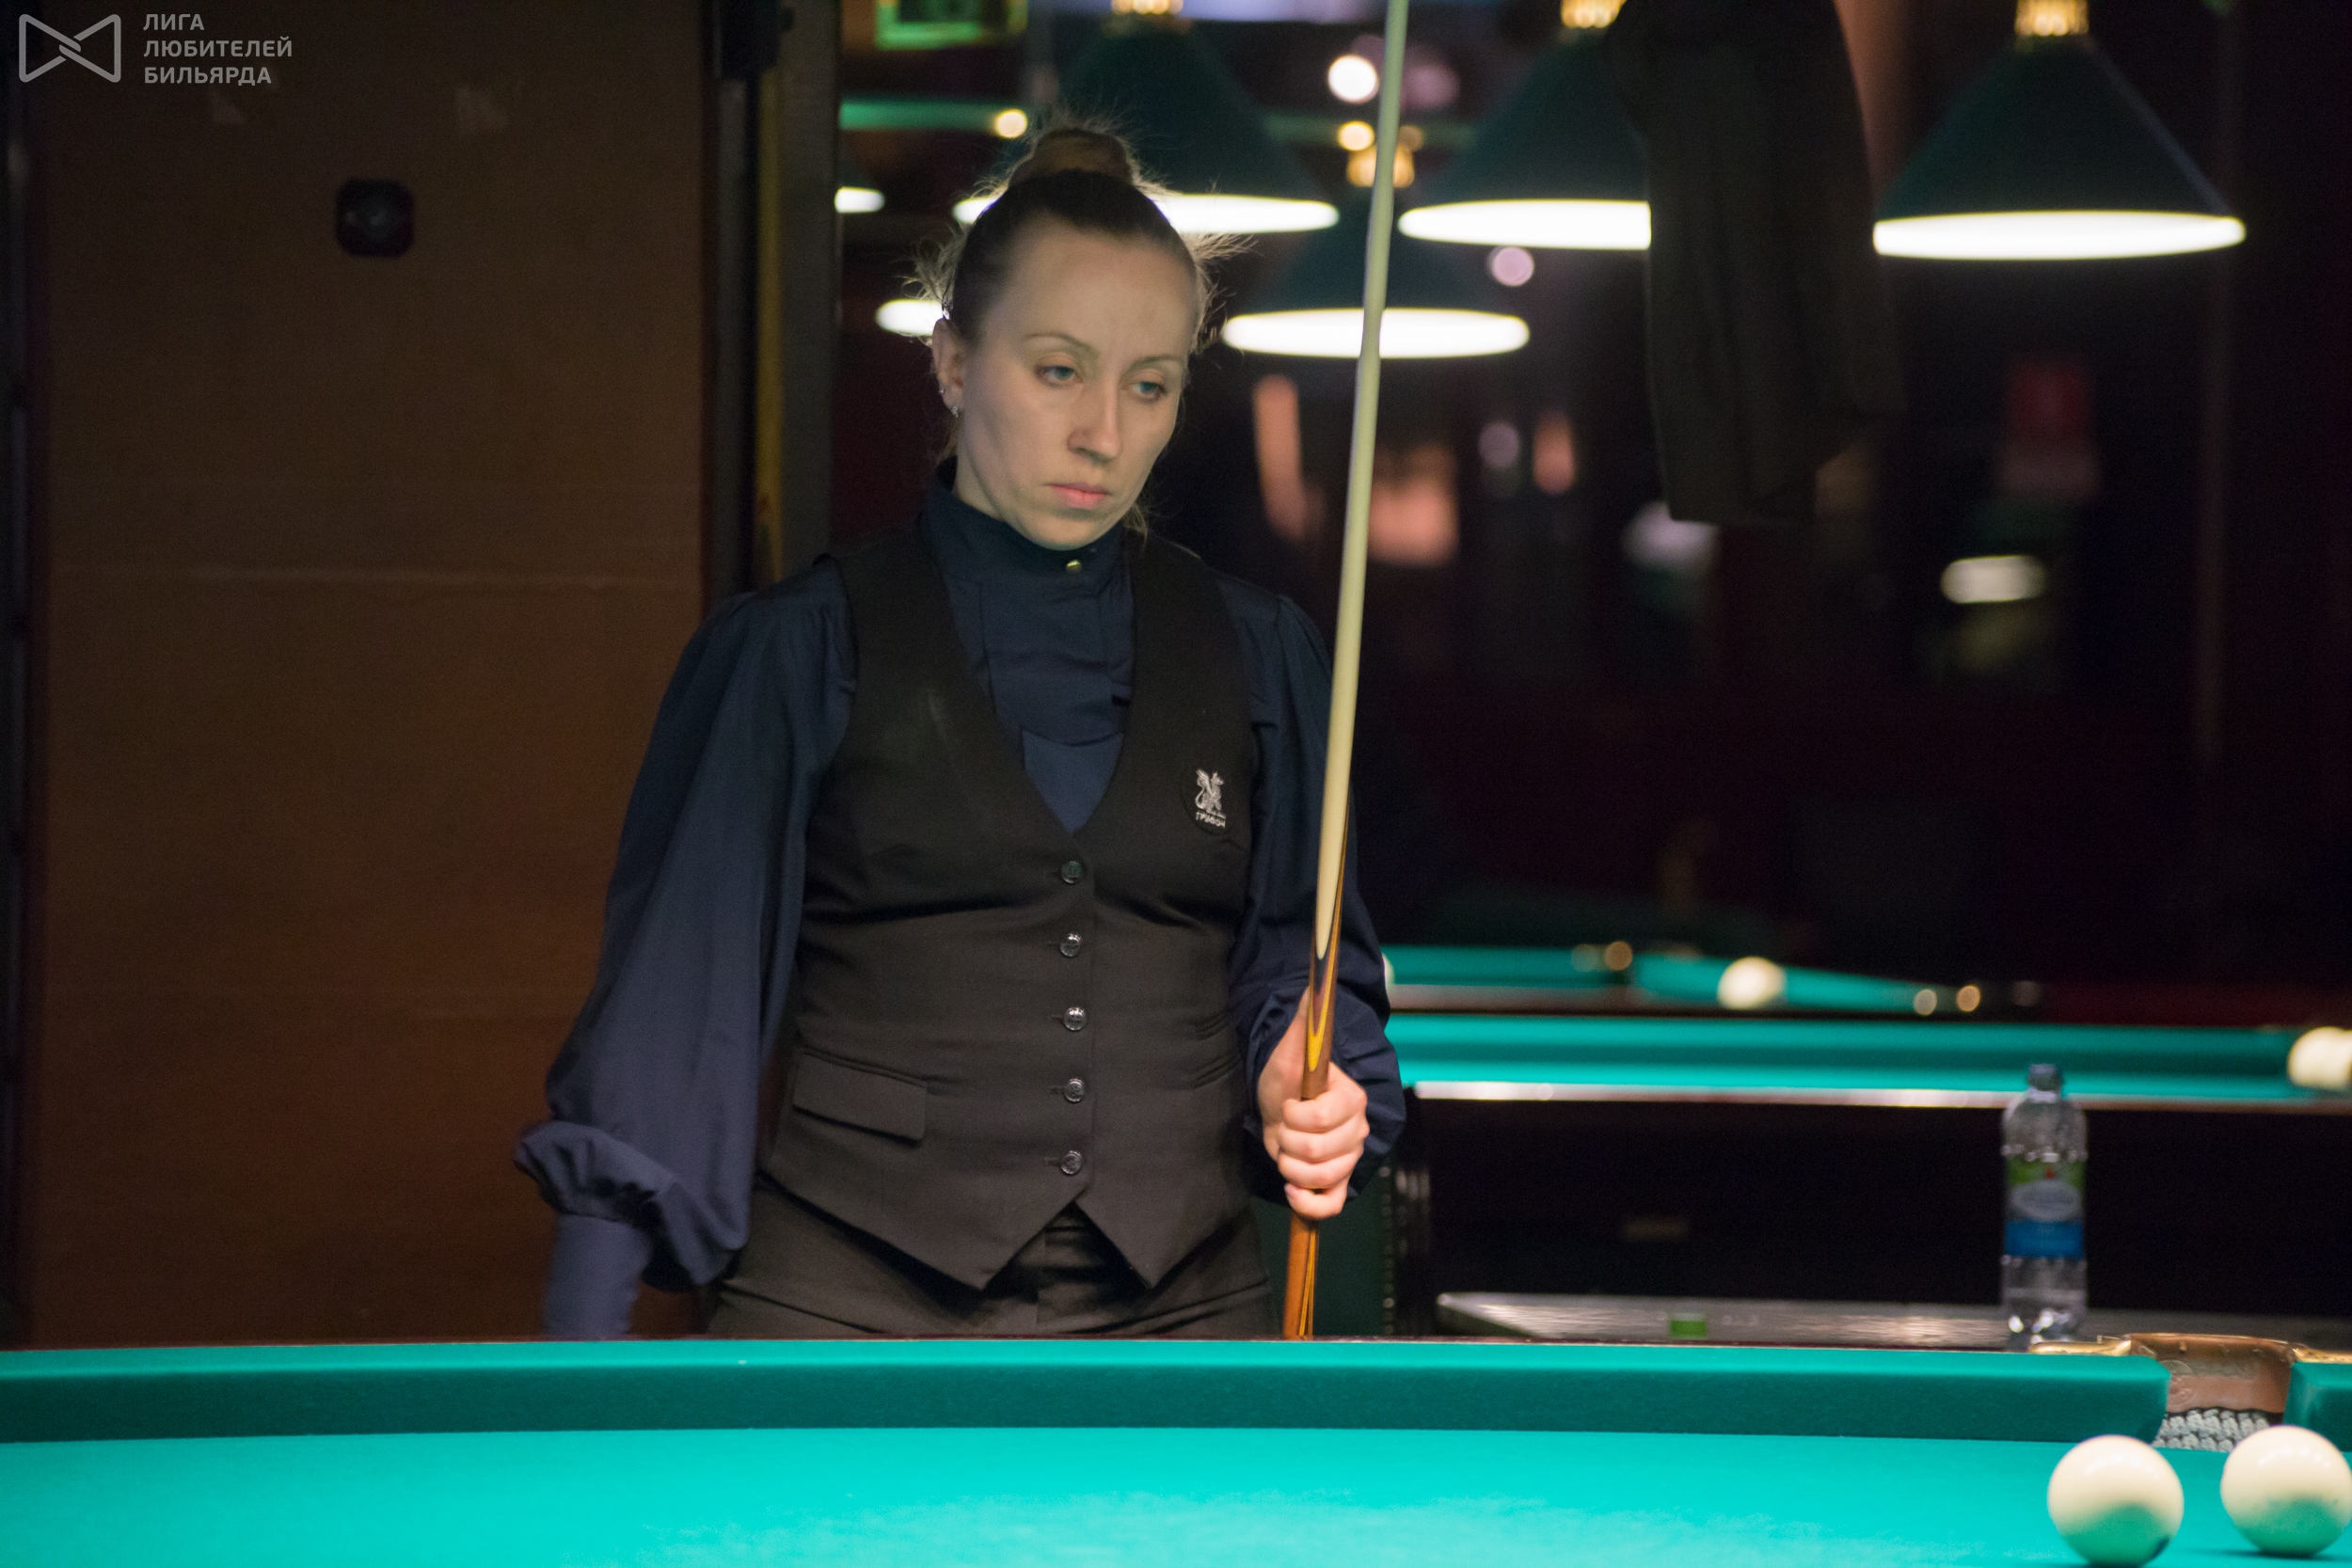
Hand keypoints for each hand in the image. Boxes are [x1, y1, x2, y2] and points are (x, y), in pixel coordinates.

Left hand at [1256, 1002, 1369, 1220]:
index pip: (1324, 1118)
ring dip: (1290, 1167)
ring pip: (1322, 1179)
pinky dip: (1308, 1203)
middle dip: (1287, 1140)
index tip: (1286, 1105)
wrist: (1279, 1107)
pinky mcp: (1338, 1185)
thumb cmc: (1286, 1078)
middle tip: (1283, 1126)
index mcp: (1352, 1099)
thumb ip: (1305, 1021)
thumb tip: (1311, 989)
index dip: (1295, 1116)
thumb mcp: (1291, 1049)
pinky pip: (1332, 1206)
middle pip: (1319, 1152)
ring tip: (1284, 1149)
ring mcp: (1349, 1160)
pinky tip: (1292, 1188)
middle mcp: (1357, 1132)